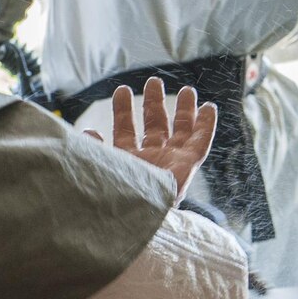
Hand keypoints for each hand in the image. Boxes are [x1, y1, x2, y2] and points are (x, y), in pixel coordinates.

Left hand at [86, 78, 217, 198]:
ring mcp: (172, 163)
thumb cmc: (116, 195)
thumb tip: (88, 132)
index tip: (122, 91)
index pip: (126, 131)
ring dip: (184, 110)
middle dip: (154, 103)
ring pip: (181, 131)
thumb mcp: (101, 167)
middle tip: (154, 81)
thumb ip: (96, 150)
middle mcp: (152, 161)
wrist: (137, 217)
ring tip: (187, 90)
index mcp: (129, 161)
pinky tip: (209, 108)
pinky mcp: (188, 166)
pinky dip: (206, 125)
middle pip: (155, 126)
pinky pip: (201, 143)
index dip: (123, 111)